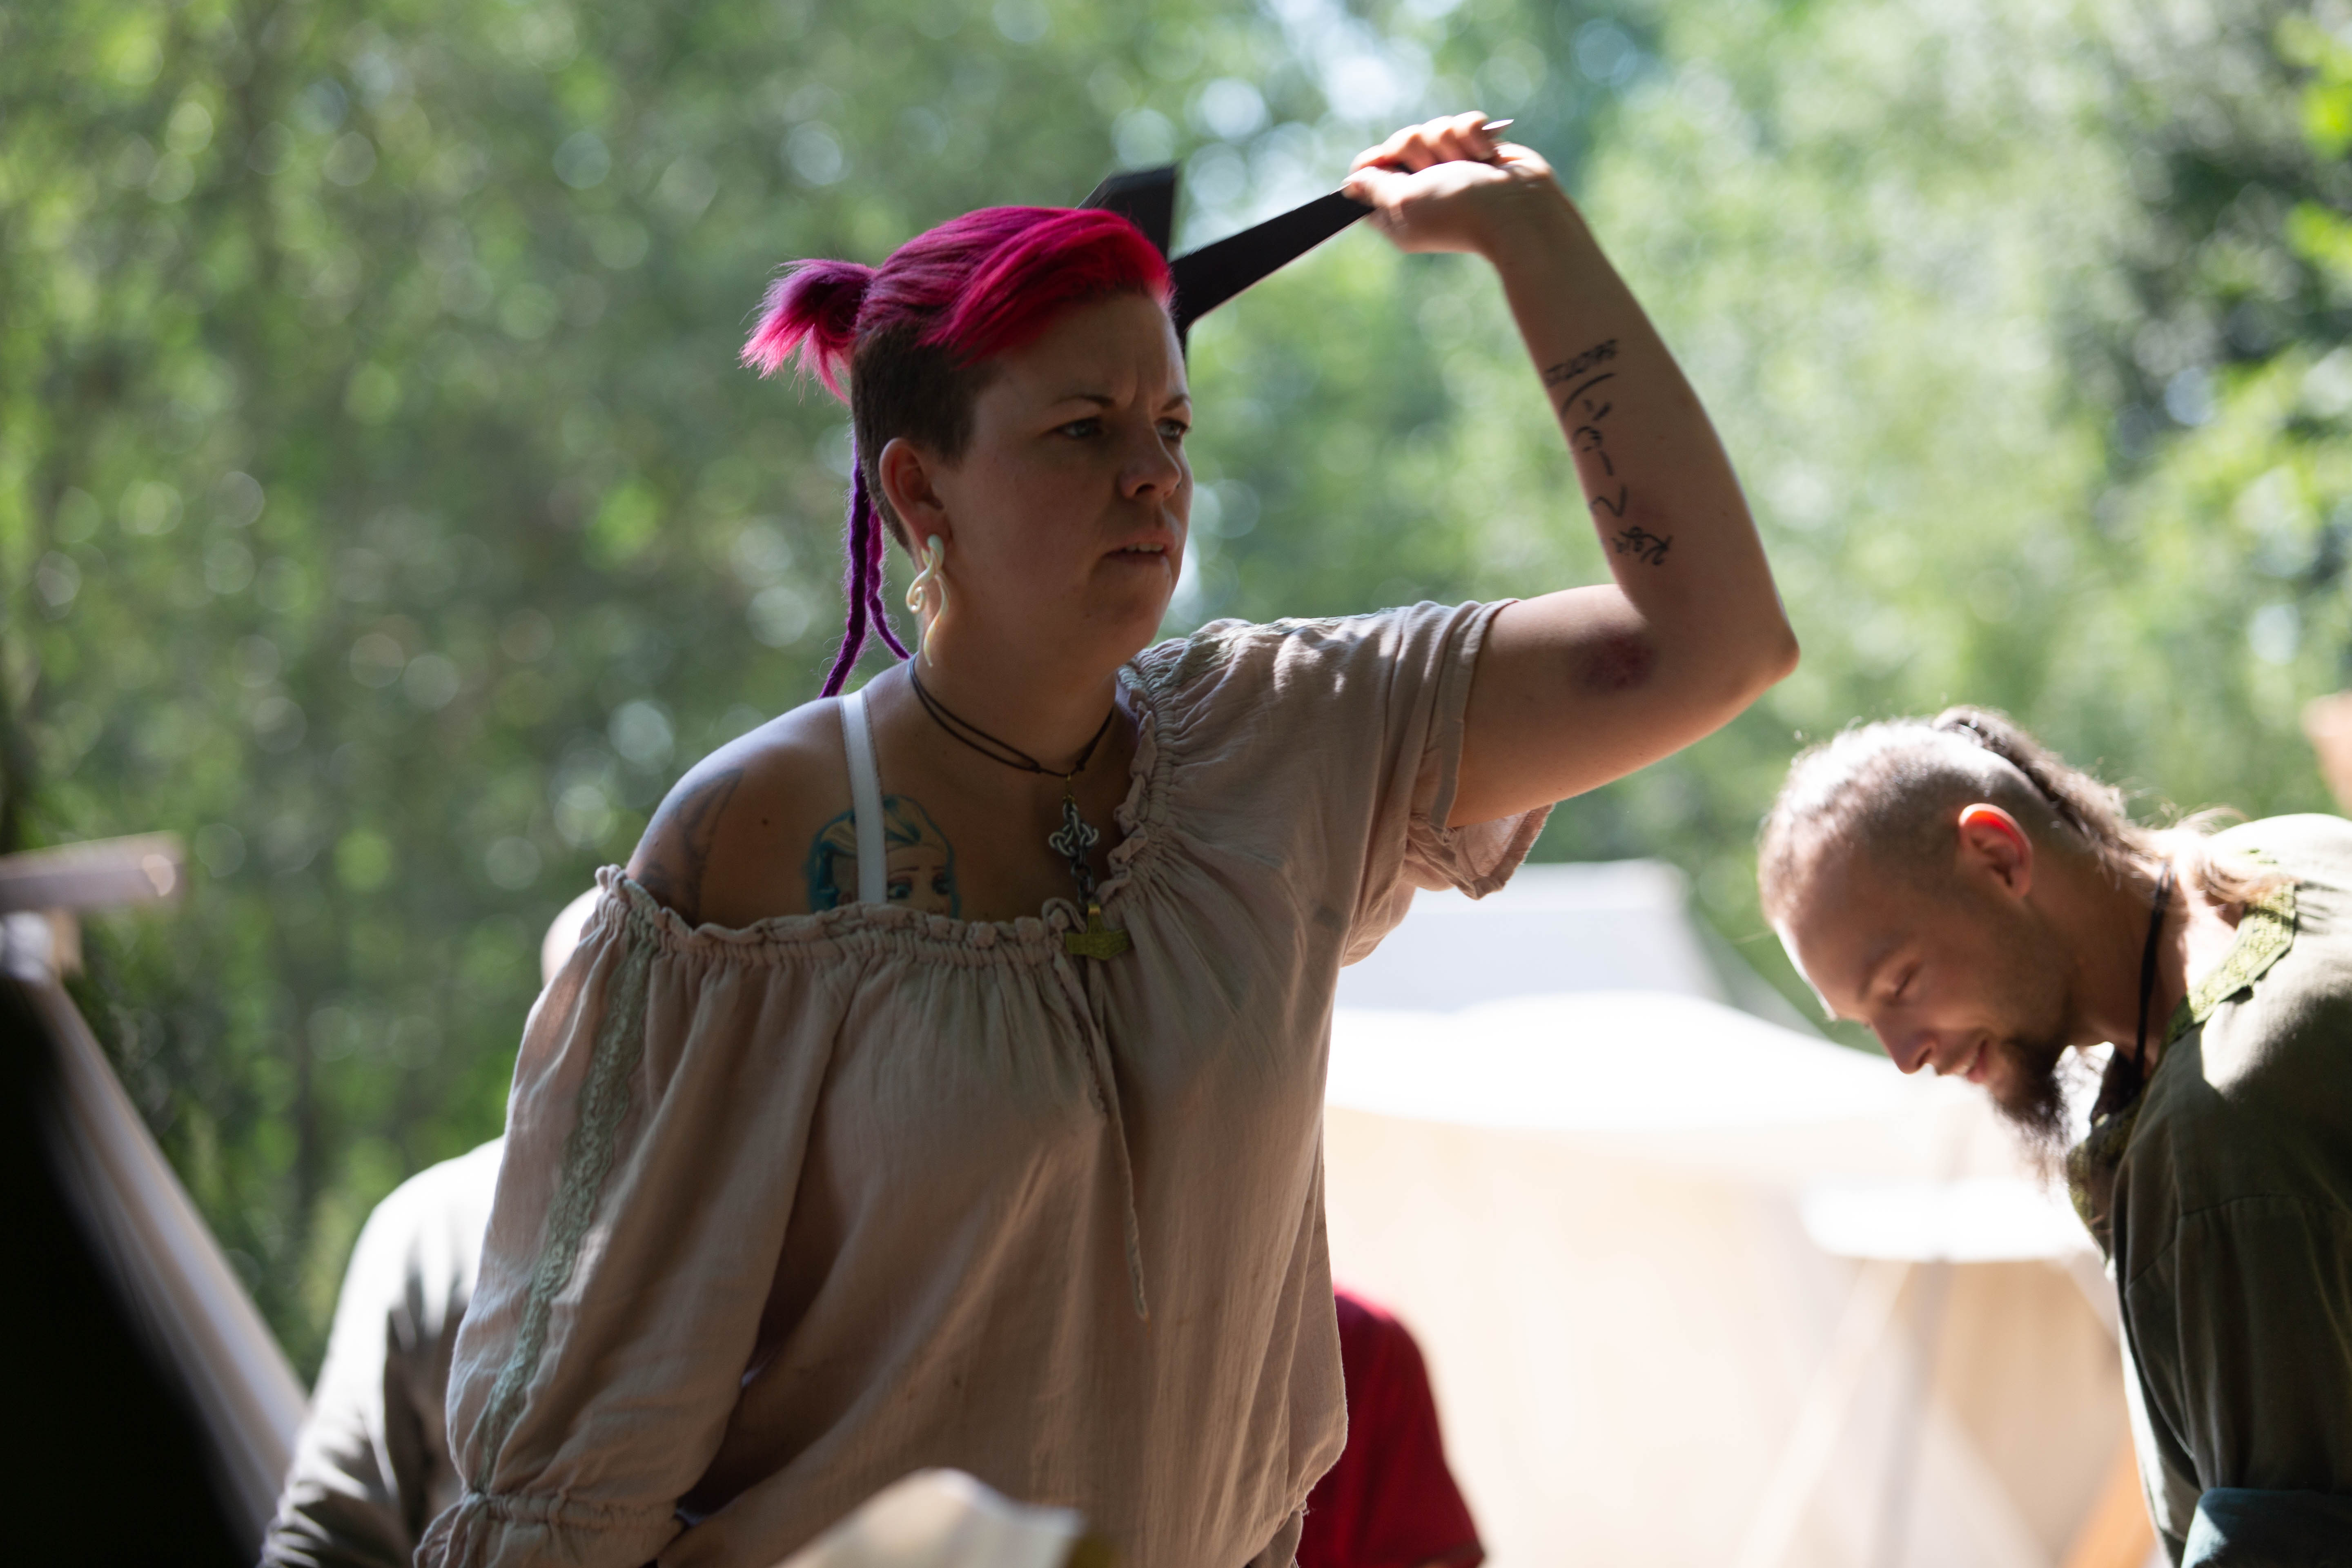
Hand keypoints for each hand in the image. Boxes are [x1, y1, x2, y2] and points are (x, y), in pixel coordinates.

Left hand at [1342, 111, 1564, 257]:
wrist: (1518, 207)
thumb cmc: (1461, 210)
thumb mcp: (1404, 202)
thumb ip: (1376, 189)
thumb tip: (1352, 183)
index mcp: (1397, 210)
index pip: (1368, 172)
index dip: (1375, 161)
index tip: (1387, 161)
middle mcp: (1422, 187)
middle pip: (1398, 143)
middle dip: (1416, 147)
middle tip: (1435, 169)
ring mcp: (1450, 168)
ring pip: (1432, 128)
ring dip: (1448, 142)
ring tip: (1467, 165)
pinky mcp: (1476, 150)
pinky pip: (1463, 123)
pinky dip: (1474, 135)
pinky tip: (1486, 156)